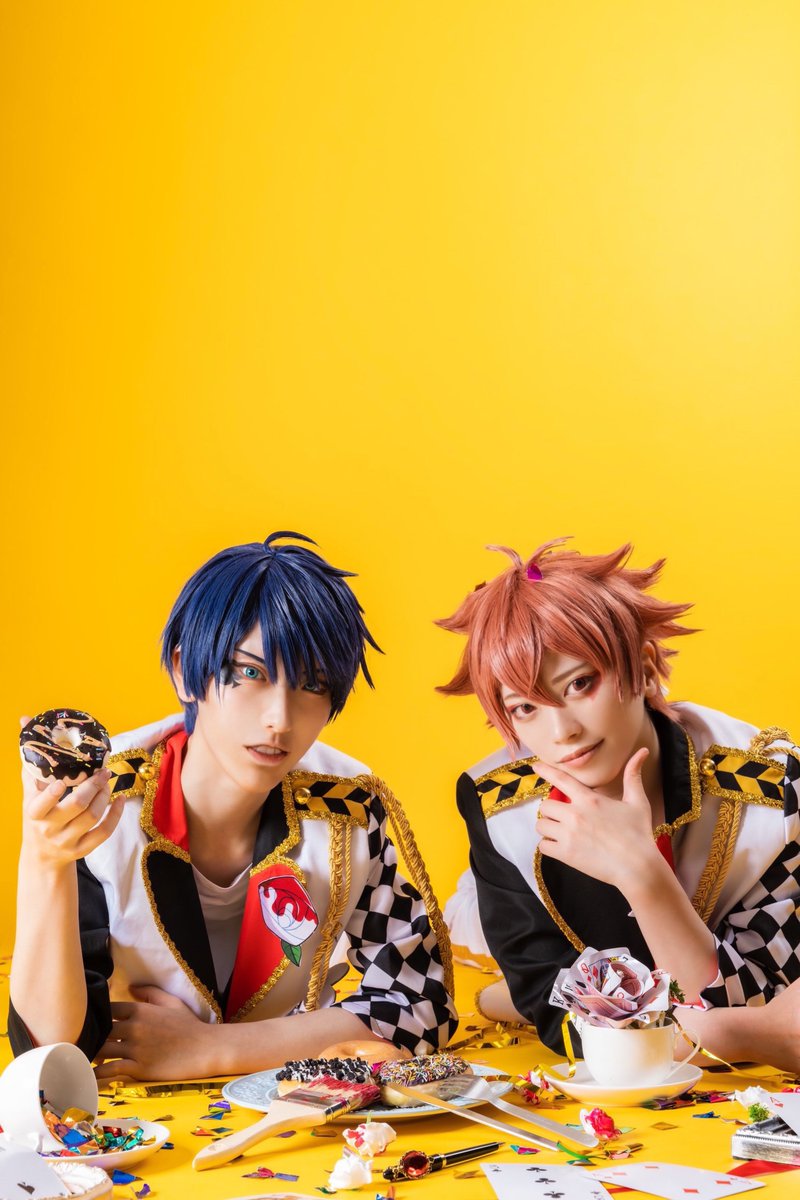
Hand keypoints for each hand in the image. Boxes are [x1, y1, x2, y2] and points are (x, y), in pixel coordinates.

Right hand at [20, 766, 121, 869]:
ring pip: (93, 815)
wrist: (41, 856)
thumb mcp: (30, 798)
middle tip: (103, 772)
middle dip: (93, 785)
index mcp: (34, 813)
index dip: (52, 794)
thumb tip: (31, 730)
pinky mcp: (83, 849)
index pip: (40, 805)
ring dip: (104, 795)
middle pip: (77, 805)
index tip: (62, 781)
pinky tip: (120, 799)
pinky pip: (104, 832)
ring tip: (107, 782)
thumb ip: (32, 770)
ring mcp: (67, 841)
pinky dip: (116, 814)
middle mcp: (49, 829)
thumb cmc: (38, 818)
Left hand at [95, 987, 215, 1081]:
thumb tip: (131, 986)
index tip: (96, 1021)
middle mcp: (135, 1027)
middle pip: (101, 1030)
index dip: (100, 1015)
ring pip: (102, 1050)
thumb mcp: (171, 1002)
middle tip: (86, 1041)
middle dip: (93, 1035)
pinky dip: (99, 1073)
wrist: (204, 1049)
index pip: (108, 1009)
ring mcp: (136, 1048)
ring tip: (87, 1057)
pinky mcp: (139, 1068)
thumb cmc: (189, 1025)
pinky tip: (92, 1074)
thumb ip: (150, 992)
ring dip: (93, 1054)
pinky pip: (111, 1070)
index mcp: (140, 1010)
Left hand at [534, 748, 659, 890]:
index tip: (536, 766)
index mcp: (589, 799)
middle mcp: (575, 814)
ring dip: (548, 828)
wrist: (638, 867)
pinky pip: (543, 846)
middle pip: (546, 805)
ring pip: (541, 825)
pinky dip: (549, 846)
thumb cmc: (639, 834)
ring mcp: (568, 834)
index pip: (562, 779)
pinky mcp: (566, 854)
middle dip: (552, 811)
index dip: (546, 771)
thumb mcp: (637, 802)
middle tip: (564, 818)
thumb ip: (633, 775)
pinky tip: (561, 846)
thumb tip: (642, 751)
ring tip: (561, 832)